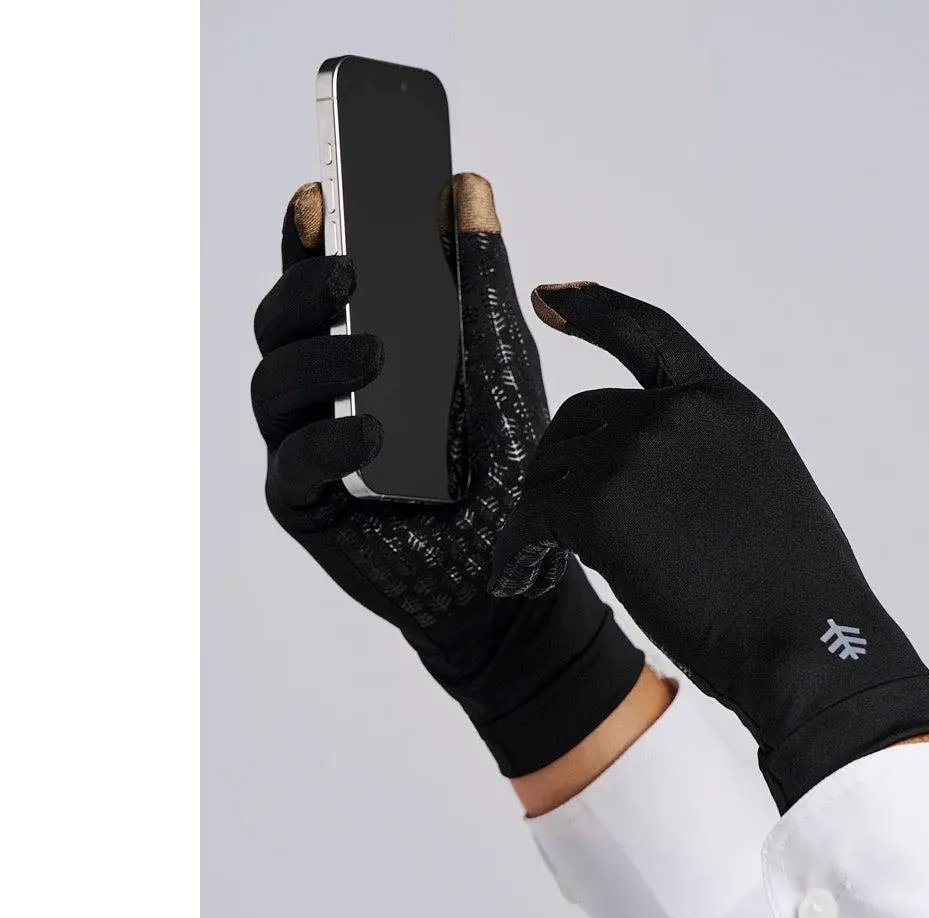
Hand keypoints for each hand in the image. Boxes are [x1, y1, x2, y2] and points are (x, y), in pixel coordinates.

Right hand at [251, 180, 642, 774]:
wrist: (509, 577)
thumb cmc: (503, 468)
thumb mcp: (500, 365)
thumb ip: (478, 283)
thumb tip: (467, 186)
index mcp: (361, 352)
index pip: (319, 287)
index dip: (306, 240)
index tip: (319, 195)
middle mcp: (325, 396)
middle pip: (279, 327)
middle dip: (303, 290)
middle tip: (350, 271)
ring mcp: (309, 449)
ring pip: (274, 386)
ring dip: (319, 361)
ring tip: (375, 352)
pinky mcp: (307, 507)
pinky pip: (296, 463)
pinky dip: (331, 443)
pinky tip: (374, 435)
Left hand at [490, 282, 928, 808]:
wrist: (805, 644)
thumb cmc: (796, 596)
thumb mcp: (763, 495)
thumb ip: (704, 466)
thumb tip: (649, 489)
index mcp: (726, 404)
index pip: (649, 334)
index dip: (593, 311)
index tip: (549, 296)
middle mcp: (678, 412)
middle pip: (580, 419)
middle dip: (560, 469)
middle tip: (550, 523)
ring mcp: (636, 450)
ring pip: (550, 471)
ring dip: (540, 517)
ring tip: (541, 562)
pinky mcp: (599, 503)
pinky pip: (531, 520)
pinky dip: (516, 551)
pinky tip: (515, 579)